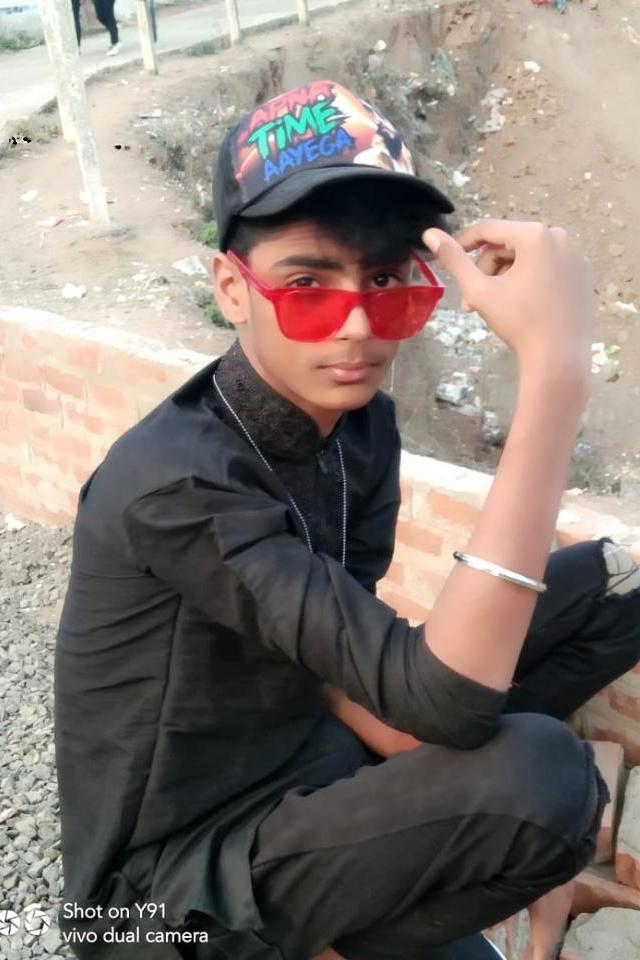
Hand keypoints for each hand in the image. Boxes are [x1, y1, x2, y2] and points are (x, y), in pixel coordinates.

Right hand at [423, 220, 592, 391]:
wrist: (559, 358)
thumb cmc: (519, 323)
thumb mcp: (480, 290)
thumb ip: (454, 260)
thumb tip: (429, 234)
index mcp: (535, 235)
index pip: (489, 229)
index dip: (463, 244)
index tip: (446, 262)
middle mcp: (559, 237)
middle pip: (508, 244)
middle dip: (486, 270)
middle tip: (471, 302)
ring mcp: (574, 254)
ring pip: (526, 256)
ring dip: (503, 276)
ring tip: (493, 307)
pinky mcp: (581, 273)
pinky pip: (545, 266)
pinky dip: (527, 279)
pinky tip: (519, 304)